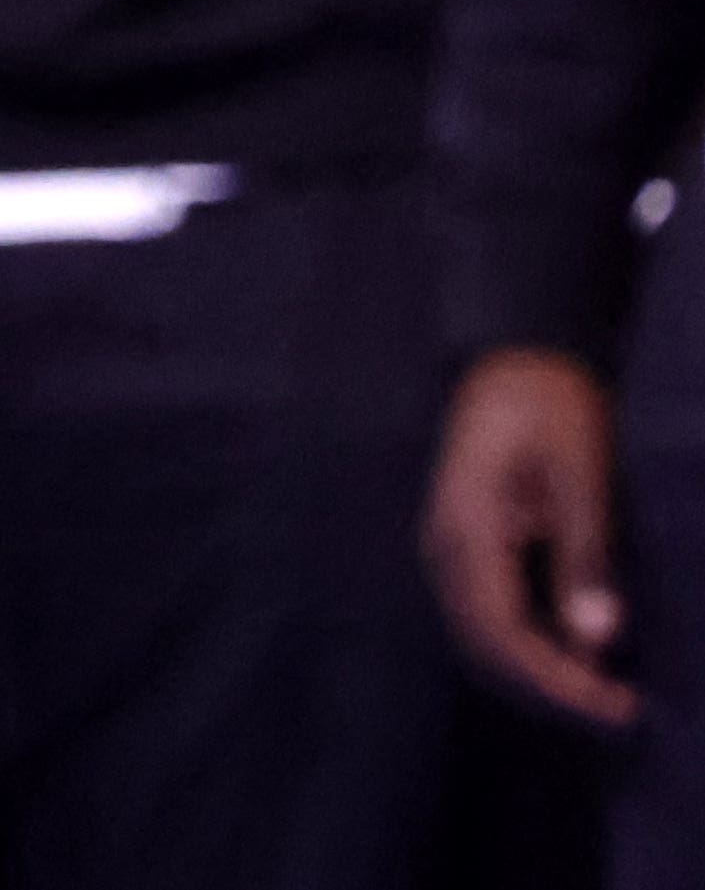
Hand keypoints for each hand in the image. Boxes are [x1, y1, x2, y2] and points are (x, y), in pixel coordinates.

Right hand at [426, 346, 631, 726]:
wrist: (515, 358)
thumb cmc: (551, 406)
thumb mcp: (582, 474)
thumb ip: (585, 554)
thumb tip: (596, 639)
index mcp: (466, 532)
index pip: (504, 634)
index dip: (560, 682)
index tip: (620, 707)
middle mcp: (445, 550)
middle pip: (485, 648)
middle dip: (550, 690)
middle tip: (622, 709)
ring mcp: (450, 549)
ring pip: (484, 638)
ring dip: (541, 672)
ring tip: (607, 690)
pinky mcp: (468, 546)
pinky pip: (491, 614)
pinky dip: (533, 645)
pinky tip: (581, 649)